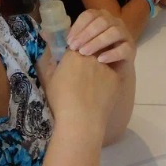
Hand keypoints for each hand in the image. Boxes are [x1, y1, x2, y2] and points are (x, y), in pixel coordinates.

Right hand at [45, 10, 134, 135]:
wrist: (82, 121)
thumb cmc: (61, 101)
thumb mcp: (49, 80)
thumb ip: (48, 62)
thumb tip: (49, 50)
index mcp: (73, 54)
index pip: (76, 44)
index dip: (75, 52)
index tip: (73, 62)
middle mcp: (91, 56)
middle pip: (91, 49)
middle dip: (88, 56)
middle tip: (83, 73)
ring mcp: (105, 65)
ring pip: (103, 59)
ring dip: (99, 66)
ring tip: (92, 82)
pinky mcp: (116, 77)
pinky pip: (112, 72)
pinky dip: (107, 78)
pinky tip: (101, 90)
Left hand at [66, 8, 135, 65]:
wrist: (114, 71)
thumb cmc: (95, 55)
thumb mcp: (82, 45)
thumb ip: (72, 39)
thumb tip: (53, 36)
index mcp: (102, 18)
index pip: (89, 15)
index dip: (78, 26)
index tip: (69, 41)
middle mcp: (115, 22)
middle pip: (102, 21)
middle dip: (86, 34)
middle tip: (74, 48)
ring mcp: (125, 35)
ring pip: (114, 32)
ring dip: (97, 42)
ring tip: (85, 53)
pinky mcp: (132, 49)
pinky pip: (124, 48)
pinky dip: (112, 53)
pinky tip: (100, 60)